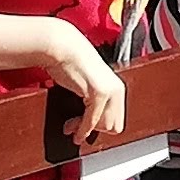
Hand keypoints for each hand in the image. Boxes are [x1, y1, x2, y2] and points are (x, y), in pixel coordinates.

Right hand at [0, 14, 125, 143]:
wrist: (62, 47)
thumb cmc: (70, 62)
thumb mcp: (88, 83)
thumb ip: (95, 100)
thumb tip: (91, 124)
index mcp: (117, 88)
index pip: (117, 120)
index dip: (99, 128)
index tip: (83, 126)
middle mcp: (117, 90)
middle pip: (114, 126)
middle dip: (94, 131)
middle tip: (74, 127)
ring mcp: (109, 92)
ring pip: (105, 127)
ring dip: (85, 130)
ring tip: (71, 125)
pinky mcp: (98, 93)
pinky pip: (92, 121)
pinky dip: (82, 130)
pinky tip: (74, 132)